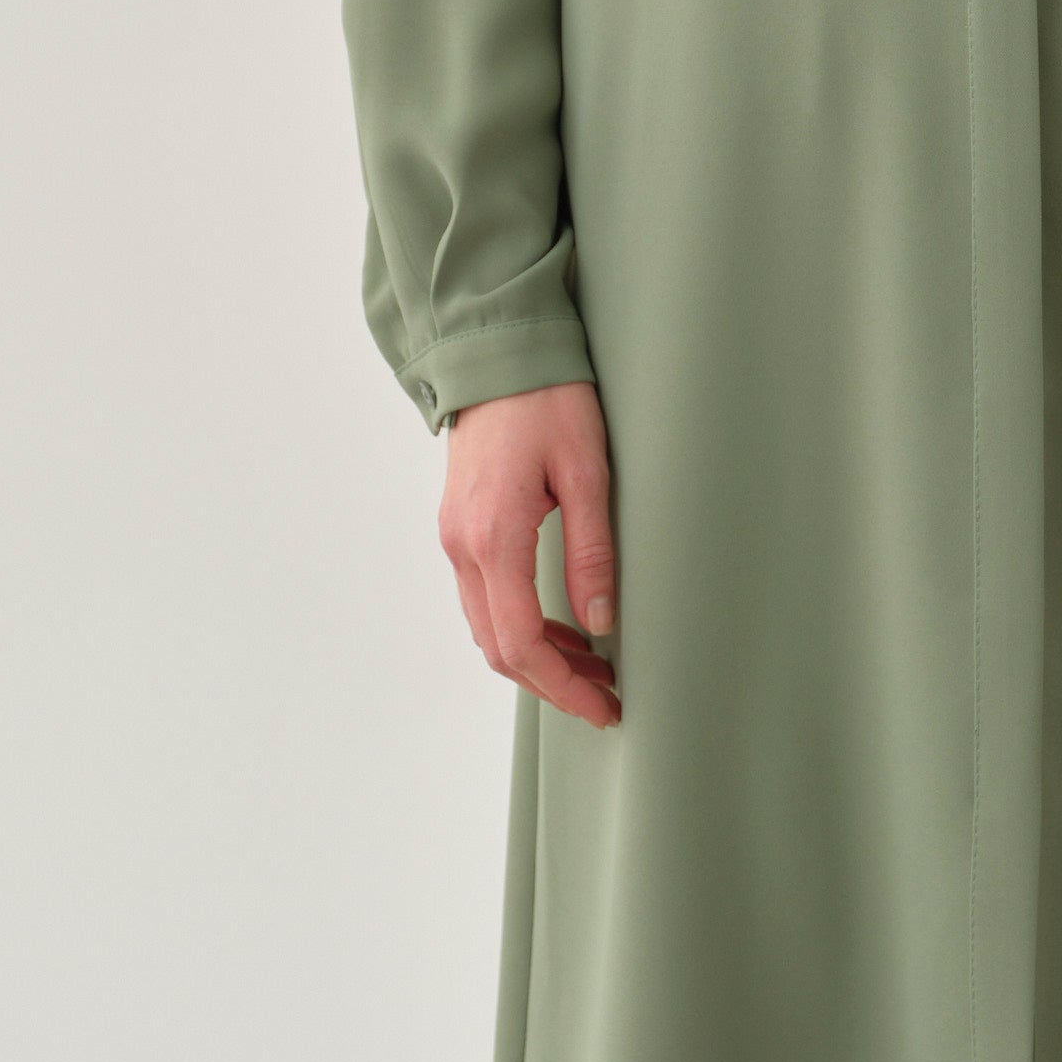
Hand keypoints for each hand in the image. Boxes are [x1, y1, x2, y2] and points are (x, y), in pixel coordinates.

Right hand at [437, 383, 620, 728]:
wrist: (497, 353)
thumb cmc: (547, 399)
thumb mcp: (587, 471)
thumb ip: (592, 552)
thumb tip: (600, 623)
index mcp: (494, 537)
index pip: (521, 643)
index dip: (562, 688)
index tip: (603, 708)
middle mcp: (462, 546)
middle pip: (499, 648)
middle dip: (552, 683)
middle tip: (606, 696)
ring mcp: (455, 538)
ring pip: (489, 628)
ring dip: (537, 657)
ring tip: (594, 666)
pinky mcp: (461, 527)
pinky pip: (484, 599)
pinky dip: (520, 626)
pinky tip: (562, 625)